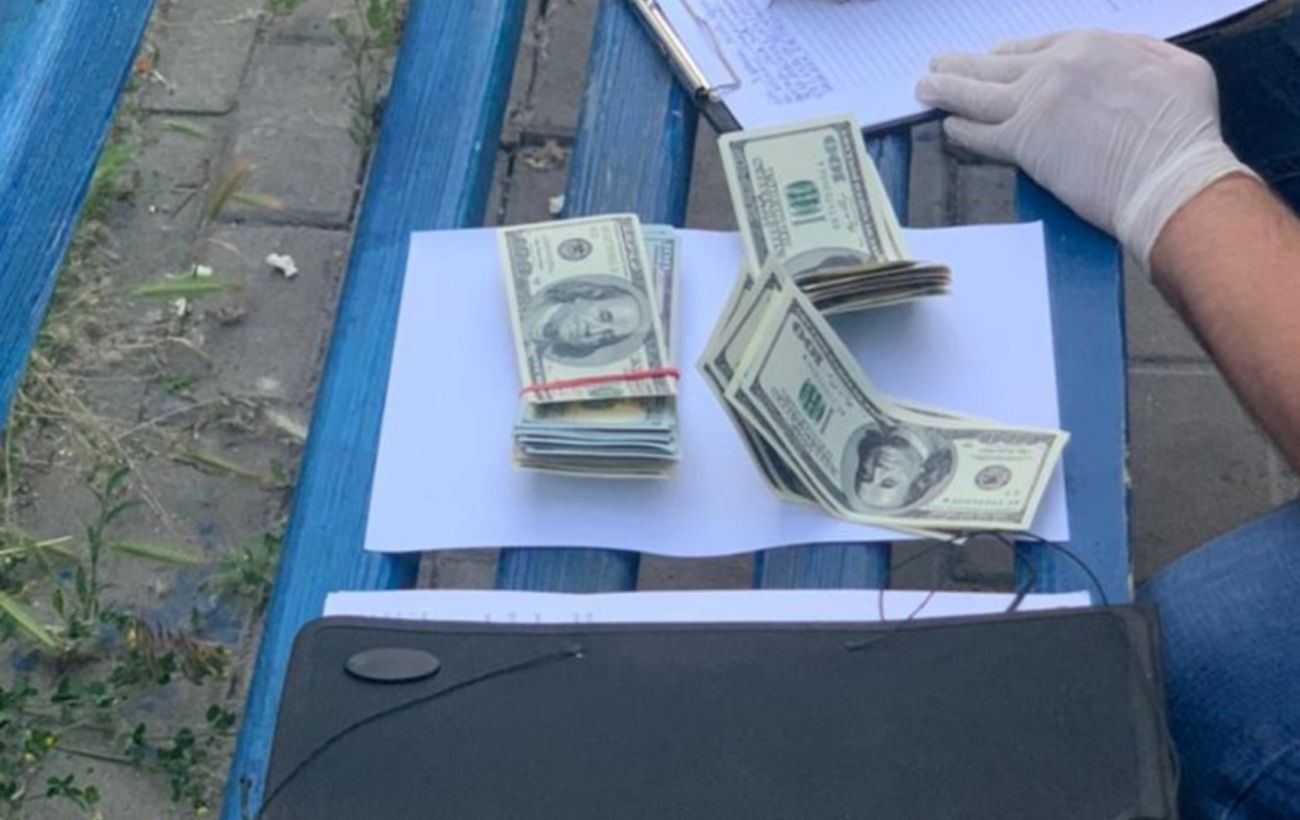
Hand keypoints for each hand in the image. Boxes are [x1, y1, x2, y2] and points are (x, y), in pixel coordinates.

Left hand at [916, 30, 1254, 267]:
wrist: (1170, 174)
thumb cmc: (1184, 128)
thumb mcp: (1177, 66)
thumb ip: (1139, 54)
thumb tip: (1121, 56)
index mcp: (1090, 45)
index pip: (1034, 45)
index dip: (1008, 54)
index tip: (994, 58)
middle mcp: (1055, 68)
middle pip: (997, 63)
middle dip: (964, 65)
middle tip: (938, 66)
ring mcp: (1034, 104)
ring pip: (977, 93)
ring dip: (945, 90)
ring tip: (924, 88)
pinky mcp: (1023, 143)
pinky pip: (980, 133)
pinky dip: (961, 130)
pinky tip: (949, 127)